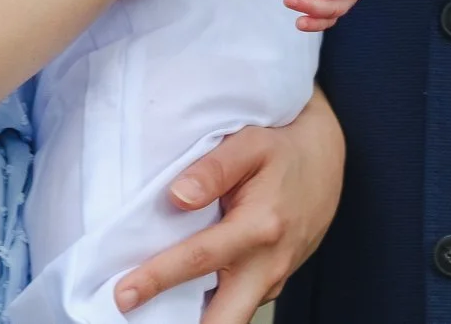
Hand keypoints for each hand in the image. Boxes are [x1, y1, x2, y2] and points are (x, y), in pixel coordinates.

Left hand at [114, 89, 344, 319]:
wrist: (326, 160)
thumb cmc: (283, 149)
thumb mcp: (250, 143)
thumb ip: (213, 168)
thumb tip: (178, 196)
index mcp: (260, 227)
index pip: (200, 259)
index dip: (158, 278)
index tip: (125, 293)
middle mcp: (269, 263)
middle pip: (226, 320)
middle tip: (138, 316)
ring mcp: (274, 278)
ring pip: (233, 317)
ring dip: (198, 318)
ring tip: (155, 311)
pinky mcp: (272, 283)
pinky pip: (240, 304)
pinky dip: (214, 306)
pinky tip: (186, 295)